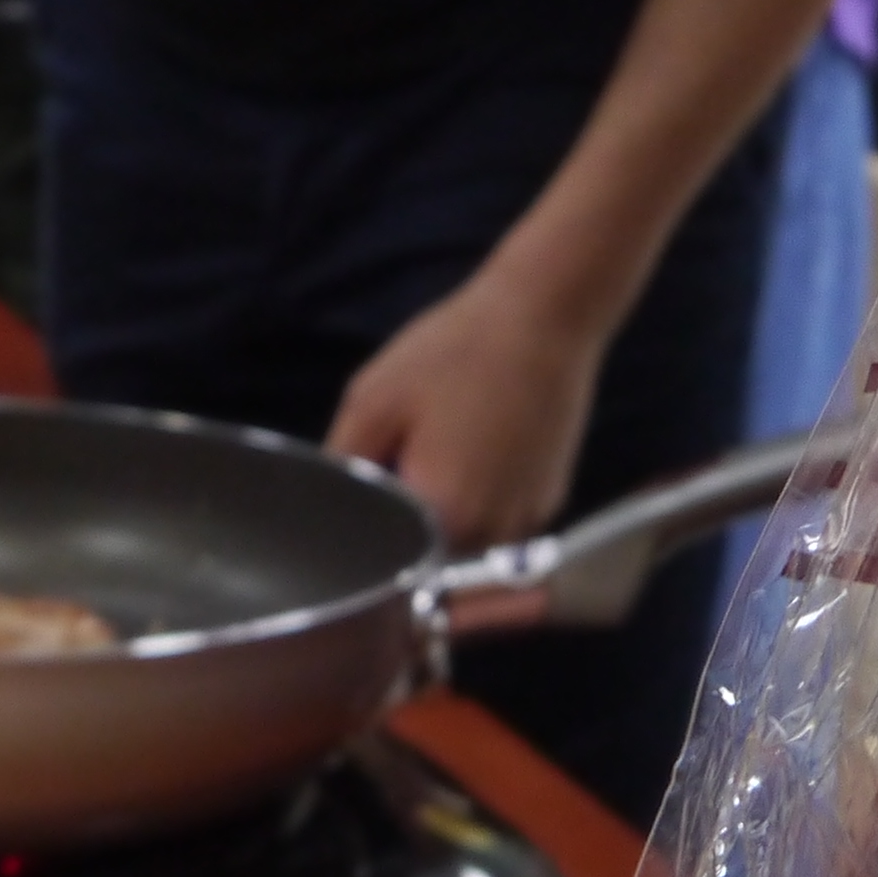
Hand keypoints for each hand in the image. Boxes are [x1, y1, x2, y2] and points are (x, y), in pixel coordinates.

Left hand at [325, 263, 607, 555]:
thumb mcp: (374, 400)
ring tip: (442, 444)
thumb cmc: (455, 352)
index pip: (388, 560)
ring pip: (465, 542)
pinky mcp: (549, 501)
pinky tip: (476, 447)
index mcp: (445, 520)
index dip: (369, 532)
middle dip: (406, 520)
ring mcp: (528, 523)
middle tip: (400, 451)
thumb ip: (345, 468)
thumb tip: (328, 509)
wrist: (545, 315)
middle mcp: (493, 539)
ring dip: (445, 513)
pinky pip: (497, 522)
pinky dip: (479, 500)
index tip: (368, 487)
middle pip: (429, 555)